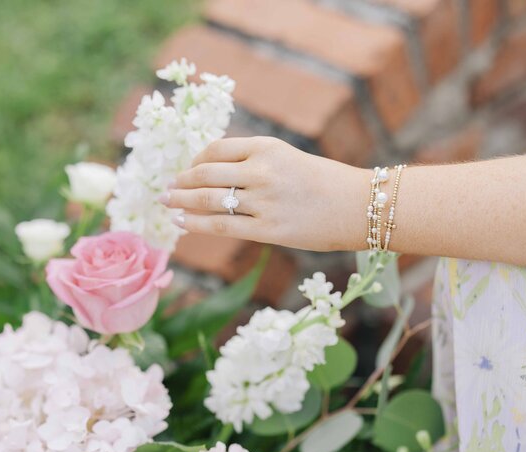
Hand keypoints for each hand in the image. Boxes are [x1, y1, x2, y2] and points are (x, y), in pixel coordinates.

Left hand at [162, 136, 368, 251]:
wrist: (359, 206)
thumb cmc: (324, 183)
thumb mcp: (287, 159)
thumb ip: (253, 164)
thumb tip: (212, 175)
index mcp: (267, 147)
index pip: (216, 150)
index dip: (195, 161)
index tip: (187, 170)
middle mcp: (262, 171)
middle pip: (206, 174)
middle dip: (180, 181)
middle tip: (166, 187)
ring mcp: (264, 201)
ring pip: (208, 200)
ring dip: (181, 201)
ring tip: (167, 203)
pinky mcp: (268, 229)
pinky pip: (221, 225)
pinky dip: (196, 223)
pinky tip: (182, 221)